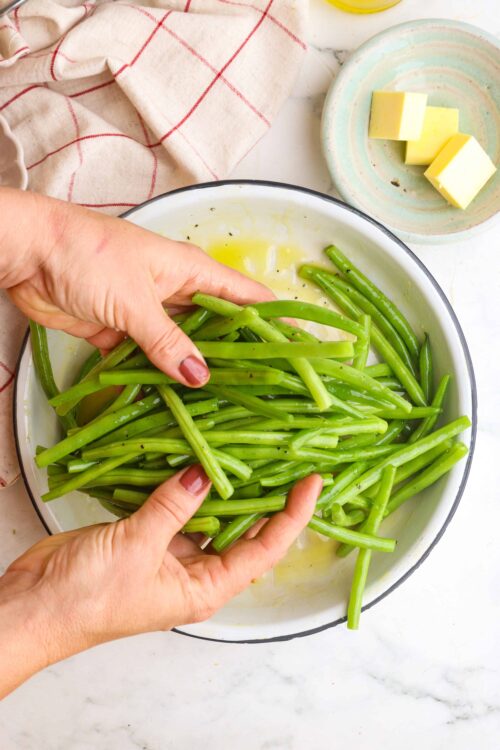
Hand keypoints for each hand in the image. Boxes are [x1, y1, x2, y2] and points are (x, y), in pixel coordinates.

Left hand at [0, 188, 272, 386]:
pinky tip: (177, 403)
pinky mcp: (123, 332)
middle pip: (221, 328)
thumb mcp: (134, 299)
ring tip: (228, 407)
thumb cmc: (86, 256)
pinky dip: (160, 379)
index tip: (303, 349)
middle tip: (268, 393)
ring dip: (199, 372)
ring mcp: (151, 313)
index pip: (248, 298)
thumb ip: (167, 340)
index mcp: (192, 271)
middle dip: (242, 357)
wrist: (28, 254)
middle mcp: (178, 292)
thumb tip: (201, 377)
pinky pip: (151, 360)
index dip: (278, 321)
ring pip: (186, 347)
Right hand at [0, 467, 321, 696]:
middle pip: (243, 529)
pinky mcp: (144, 532)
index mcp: (206, 588)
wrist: (34, 605)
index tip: (311, 483)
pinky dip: (185, 479)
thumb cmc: (89, 598)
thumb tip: (203, 472)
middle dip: (265, 495)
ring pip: (209, 511)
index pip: (264, 549)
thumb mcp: (138, 549)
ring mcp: (170, 550)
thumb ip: (174, 507)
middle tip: (286, 454)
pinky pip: (175, 502)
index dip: (292, 516)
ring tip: (250, 445)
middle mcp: (195, 570)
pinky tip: (197, 452)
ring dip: (225, 483)